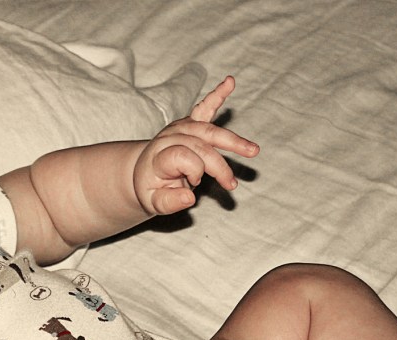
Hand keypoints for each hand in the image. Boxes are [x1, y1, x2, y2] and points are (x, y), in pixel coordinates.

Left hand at [134, 76, 259, 214]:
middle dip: (218, 165)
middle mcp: (170, 136)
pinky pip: (205, 107)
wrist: (143, 171)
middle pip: (200, 146)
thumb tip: (190, 198)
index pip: (184, 158)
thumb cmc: (151, 187)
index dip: (193, 173)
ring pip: (209, 130)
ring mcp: (181, 127)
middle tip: (232, 184)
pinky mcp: (191, 123)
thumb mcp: (153, 202)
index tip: (193, 186)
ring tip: (253, 151)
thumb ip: (169, 201)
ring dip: (232, 141)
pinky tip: (229, 82)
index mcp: (160, 154)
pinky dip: (217, 95)